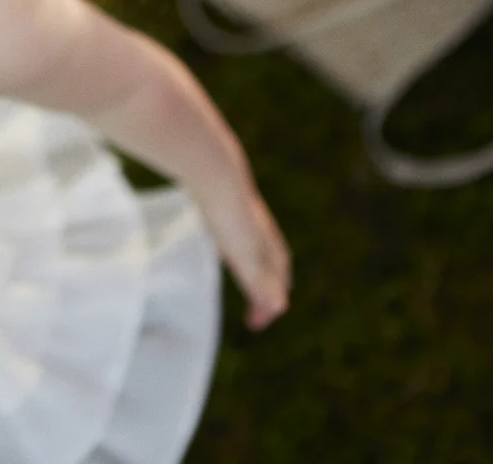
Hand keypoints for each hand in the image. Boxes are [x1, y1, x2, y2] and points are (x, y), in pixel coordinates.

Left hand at [204, 187, 290, 330]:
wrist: (212, 170)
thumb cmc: (228, 214)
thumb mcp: (243, 253)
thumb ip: (258, 280)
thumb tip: (280, 307)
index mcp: (268, 243)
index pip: (280, 277)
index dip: (272, 300)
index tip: (257, 323)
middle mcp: (262, 229)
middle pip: (272, 262)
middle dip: (270, 285)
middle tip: (262, 305)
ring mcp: (245, 214)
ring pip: (255, 244)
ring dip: (254, 265)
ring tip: (247, 276)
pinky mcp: (225, 201)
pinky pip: (235, 228)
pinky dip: (235, 244)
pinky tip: (222, 241)